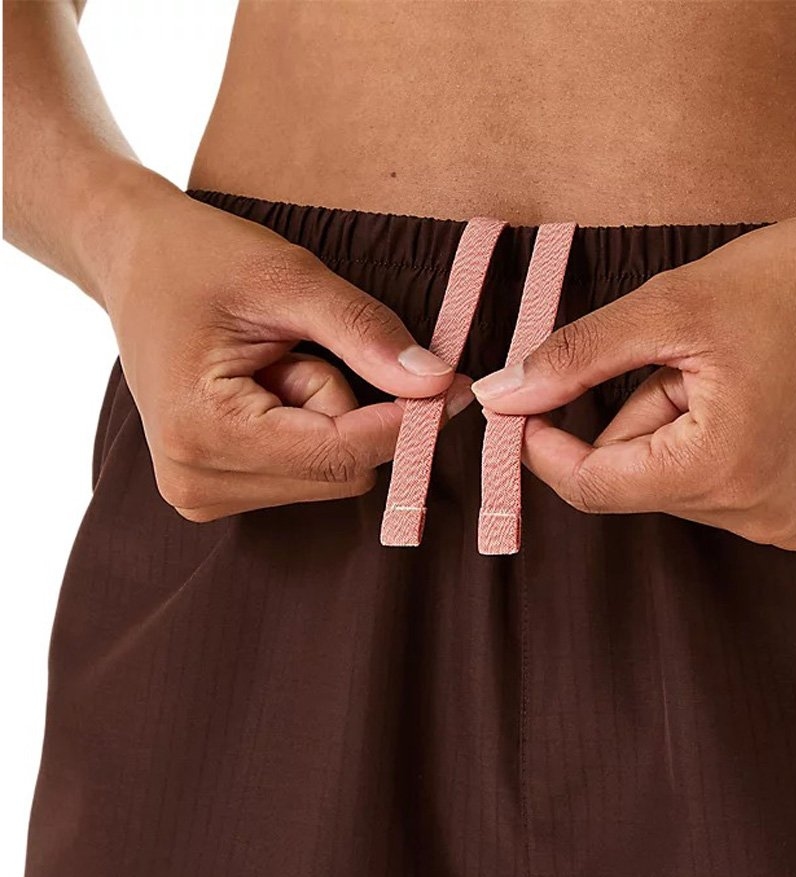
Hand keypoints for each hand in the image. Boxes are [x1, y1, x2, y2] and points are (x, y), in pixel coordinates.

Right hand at [99, 185, 471, 521]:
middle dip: (350, 409)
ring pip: (332, 476)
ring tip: (275, 362)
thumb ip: (364, 332)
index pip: (341, 454)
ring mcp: (200, 493)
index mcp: (204, 432)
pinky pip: (309, 474)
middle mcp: (196, 480)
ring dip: (329, 417)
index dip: (407, 422)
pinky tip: (268, 386)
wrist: (131, 259)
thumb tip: (437, 383)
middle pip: (342, 472)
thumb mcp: (287, 276)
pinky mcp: (214, 490)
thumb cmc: (198, 256)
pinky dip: (312, 430)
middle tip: (302, 348)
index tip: (456, 385)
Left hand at [471, 193, 795, 549]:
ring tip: (738, 376)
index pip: (594, 487)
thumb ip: (575, 358)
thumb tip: (504, 396)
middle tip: (688, 359)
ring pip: (680, 486)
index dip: (545, 447)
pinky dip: (717, 449)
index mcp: (725, 469)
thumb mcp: (670, 305)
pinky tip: (763, 402)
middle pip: (640, 482)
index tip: (523, 404)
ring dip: (680, 432)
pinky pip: (725, 492)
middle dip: (639, 418)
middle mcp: (765, 518)